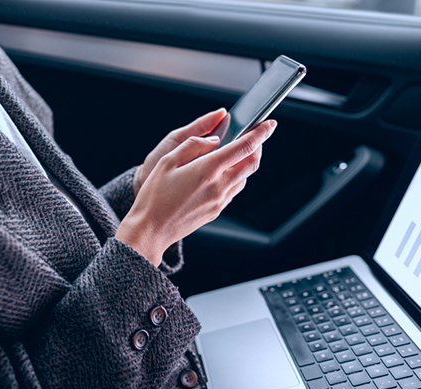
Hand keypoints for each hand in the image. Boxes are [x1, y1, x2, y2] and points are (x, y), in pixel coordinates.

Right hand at [116, 119, 276, 265]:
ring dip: (246, 163)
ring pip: (245, 177)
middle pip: (252, 163)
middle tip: (253, 137)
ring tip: (235, 154)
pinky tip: (223, 173)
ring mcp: (220, 201)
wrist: (151, 230)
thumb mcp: (167, 160)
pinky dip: (236, 177)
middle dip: (257, 147)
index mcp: (208, 169)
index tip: (269, 125)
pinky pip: (234, 190)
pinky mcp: (217, 211)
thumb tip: (214, 140)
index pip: (244, 147)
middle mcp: (219, 186)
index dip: (260, 134)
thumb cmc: (154, 197)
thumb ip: (194, 145)